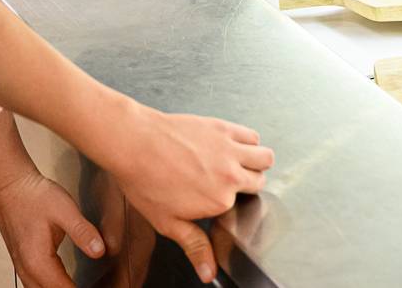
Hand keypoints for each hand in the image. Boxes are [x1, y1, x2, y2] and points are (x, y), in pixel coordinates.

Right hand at [0, 165, 105, 287]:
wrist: (10, 186)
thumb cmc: (34, 196)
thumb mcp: (65, 210)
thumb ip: (83, 232)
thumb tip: (99, 251)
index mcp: (38, 261)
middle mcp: (27, 268)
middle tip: (91, 286)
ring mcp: (21, 265)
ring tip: (77, 285)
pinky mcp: (21, 260)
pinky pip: (34, 283)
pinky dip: (49, 286)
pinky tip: (62, 282)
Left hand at [99, 106, 273, 282]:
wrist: (135, 144)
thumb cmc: (146, 180)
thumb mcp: (168, 223)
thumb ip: (195, 246)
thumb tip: (209, 272)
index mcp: (219, 200)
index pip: (242, 203)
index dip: (232, 200)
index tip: (220, 197)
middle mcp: (229, 175)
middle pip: (259, 179)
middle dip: (249, 182)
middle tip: (232, 182)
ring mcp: (229, 150)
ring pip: (265, 156)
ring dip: (257, 162)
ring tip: (241, 164)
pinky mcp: (224, 128)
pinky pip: (251, 136)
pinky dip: (248, 141)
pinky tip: (234, 146)